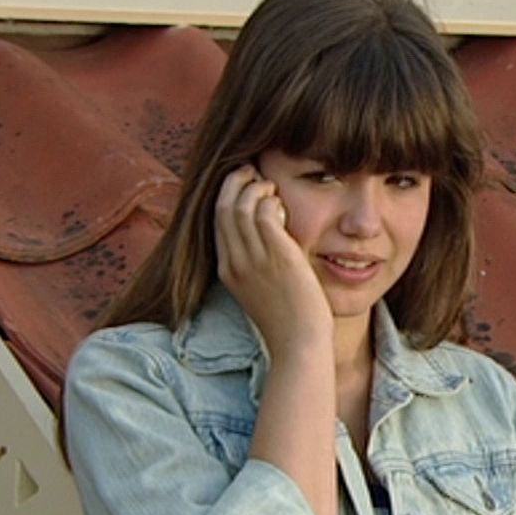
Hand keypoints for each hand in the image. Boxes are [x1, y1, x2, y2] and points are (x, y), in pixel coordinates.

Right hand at [213, 164, 330, 357]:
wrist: (298, 343)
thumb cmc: (289, 321)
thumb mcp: (263, 290)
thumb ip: (259, 265)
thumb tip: (270, 239)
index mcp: (227, 271)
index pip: (217, 222)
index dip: (227, 196)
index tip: (242, 184)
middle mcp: (234, 262)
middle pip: (223, 208)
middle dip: (235, 183)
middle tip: (252, 171)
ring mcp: (253, 259)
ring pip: (240, 206)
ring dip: (254, 187)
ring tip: (269, 183)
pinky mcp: (276, 255)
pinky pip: (264, 212)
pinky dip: (269, 200)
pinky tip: (281, 203)